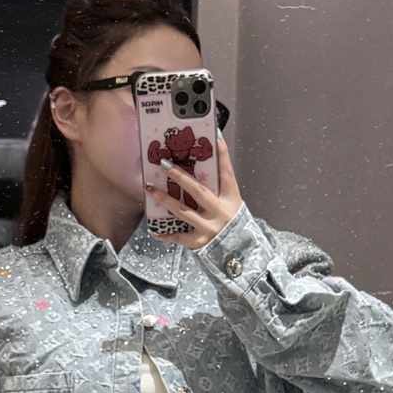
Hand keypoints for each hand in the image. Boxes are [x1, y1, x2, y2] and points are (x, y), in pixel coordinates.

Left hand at [149, 135, 243, 250]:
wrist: (241, 253)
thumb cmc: (233, 223)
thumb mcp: (232, 204)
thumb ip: (221, 188)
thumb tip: (211, 162)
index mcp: (231, 199)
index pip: (227, 175)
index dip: (223, 157)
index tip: (216, 139)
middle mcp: (220, 212)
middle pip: (198, 191)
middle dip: (180, 177)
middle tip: (163, 164)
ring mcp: (210, 228)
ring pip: (183, 212)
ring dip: (165, 200)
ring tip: (150, 189)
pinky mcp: (200, 243)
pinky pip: (180, 237)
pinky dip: (167, 235)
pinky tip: (155, 231)